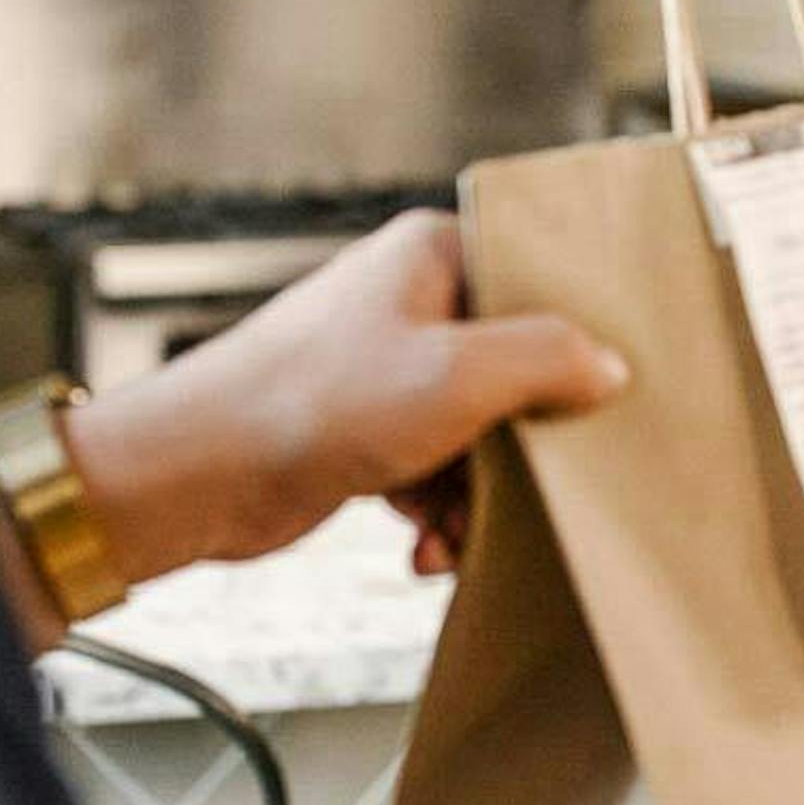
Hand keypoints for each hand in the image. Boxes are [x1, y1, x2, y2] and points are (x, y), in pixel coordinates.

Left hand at [64, 209, 626, 588]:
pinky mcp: (364, 429)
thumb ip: (550, 359)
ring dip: (478, 496)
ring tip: (456, 533)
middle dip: (525, 445)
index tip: (607, 394)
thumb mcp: (458, 376)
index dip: (578, 340)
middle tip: (534, 485)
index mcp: (433, 256)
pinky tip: (423, 548)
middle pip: (519, 368)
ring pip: (480, 432)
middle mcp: (409, 302)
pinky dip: (437, 514)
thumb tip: (609, 367)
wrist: (194, 478)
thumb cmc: (307, 406)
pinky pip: (435, 471)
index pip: (540, 282)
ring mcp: (384, 368)